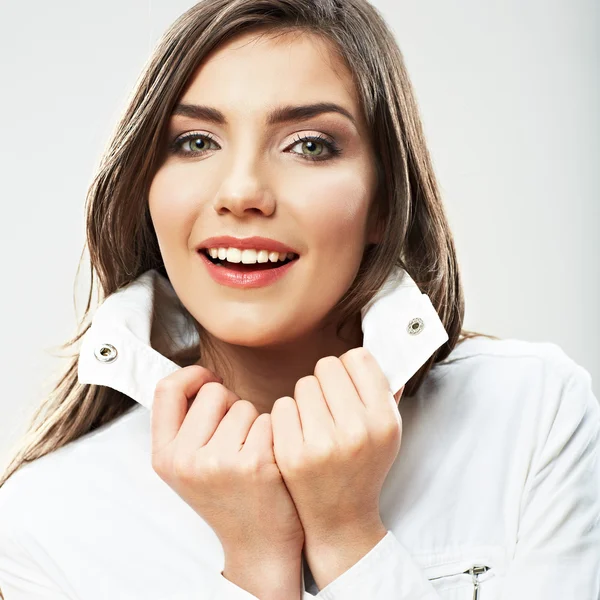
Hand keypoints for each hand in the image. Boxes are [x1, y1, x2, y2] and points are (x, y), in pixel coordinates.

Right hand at [150, 365, 304, 564]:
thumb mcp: (189, 466)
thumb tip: (199, 375)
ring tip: (251, 454)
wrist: (259, 544)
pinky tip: (270, 461)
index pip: (167, 390)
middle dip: (230, 404)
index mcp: (164, 457)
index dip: (191, 375)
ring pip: (244, 405)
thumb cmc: (229, 497)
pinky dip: (273, 434)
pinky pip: (268, 419)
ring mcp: (218, 462)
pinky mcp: (254, 463)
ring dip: (254, 422)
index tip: (209, 379)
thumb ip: (186, 425)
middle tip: (237, 437)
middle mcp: (185, 460)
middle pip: (213, 391)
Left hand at [270, 347, 402, 546]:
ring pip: (303, 383)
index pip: (359, 358)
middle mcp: (356, 430)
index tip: (348, 381)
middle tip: (329, 404)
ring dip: (306, 398)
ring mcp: (322, 444)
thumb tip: (377, 347)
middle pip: (327, 366)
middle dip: (327, 381)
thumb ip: (384, 390)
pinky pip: (282, 406)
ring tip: (315, 422)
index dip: (350, 367)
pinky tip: (298, 434)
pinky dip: (288, 416)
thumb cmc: (363, 465)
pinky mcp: (292, 454)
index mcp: (384, 420)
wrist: (339, 517)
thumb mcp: (388, 432)